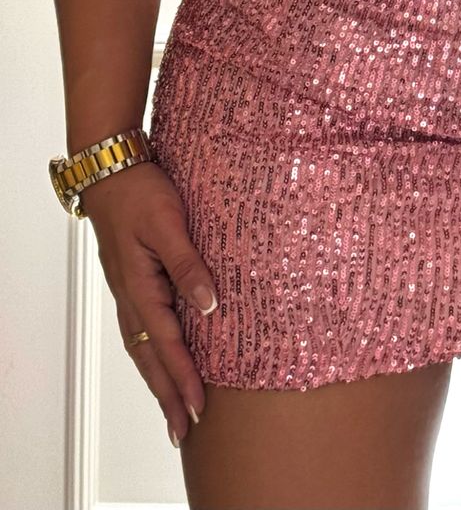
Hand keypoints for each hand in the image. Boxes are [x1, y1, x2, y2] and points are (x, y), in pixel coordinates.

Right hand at [82, 160, 216, 446]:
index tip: (198, 408)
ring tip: (172, 408)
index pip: (167, 344)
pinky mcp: (132, 280)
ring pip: (143, 346)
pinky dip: (151, 352)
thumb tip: (209, 306)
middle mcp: (131, 296)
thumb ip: (188, 265)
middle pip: (150, 357)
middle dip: (167, 394)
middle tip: (182, 430)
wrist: (112, 171)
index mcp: (140, 287)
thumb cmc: (141, 193)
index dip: (184, 377)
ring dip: (158, 379)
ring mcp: (129, 290)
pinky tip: (162, 358)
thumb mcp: (169, 224)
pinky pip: (141, 327)